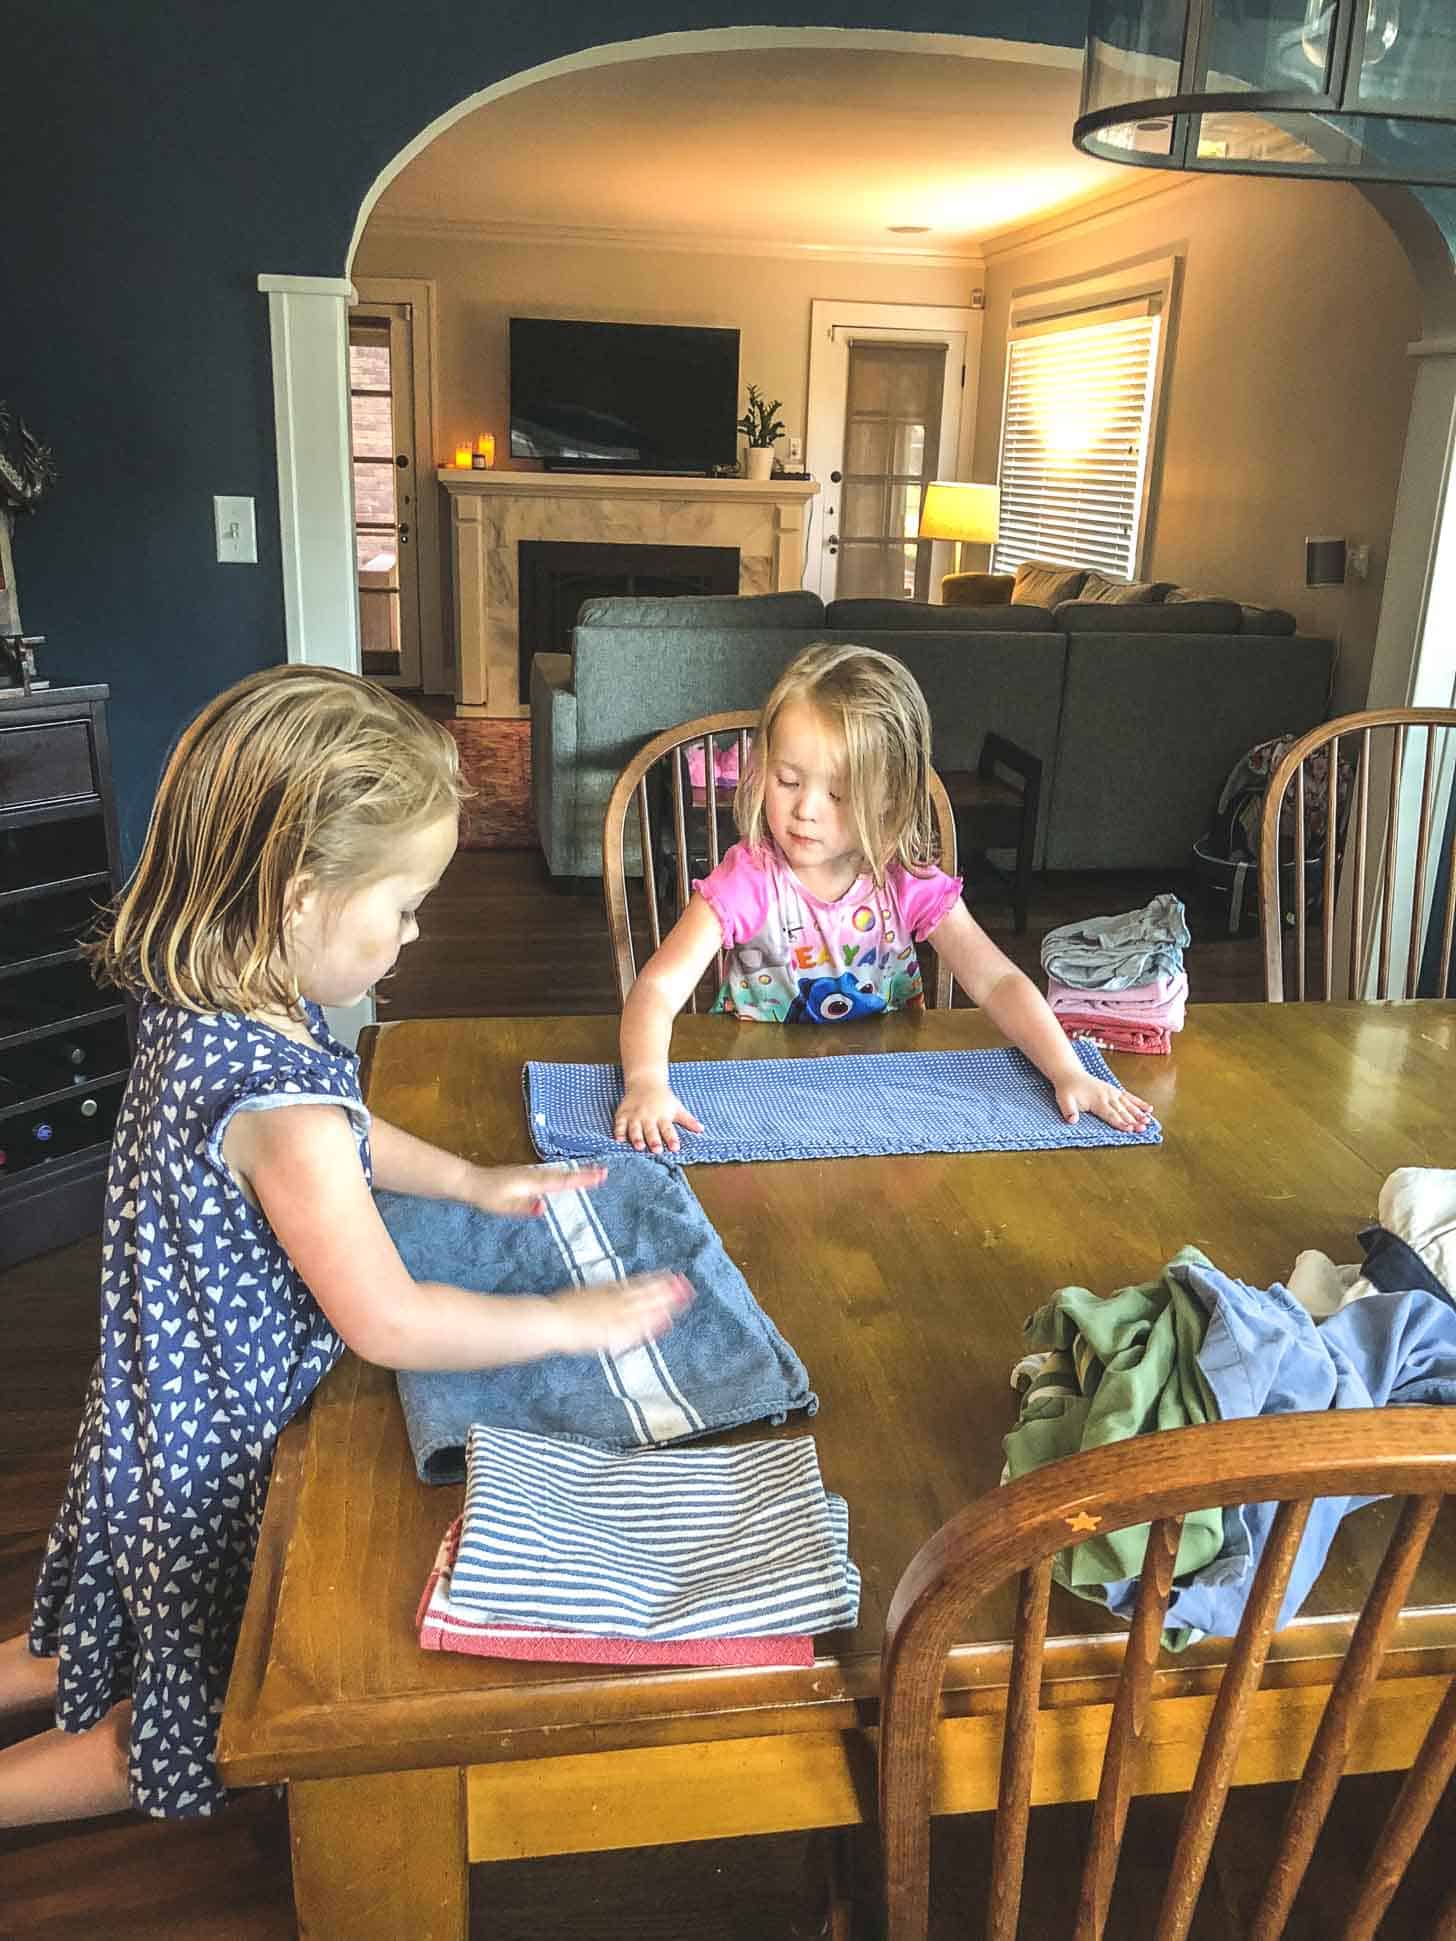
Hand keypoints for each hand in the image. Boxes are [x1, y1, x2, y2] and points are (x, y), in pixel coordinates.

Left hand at [465, 1162, 606, 1216]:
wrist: (471, 1181)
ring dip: (575, 1173)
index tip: (600, 1176)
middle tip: (605, 1172)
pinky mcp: (526, 1175)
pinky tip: (566, 1177)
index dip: (581, 1179)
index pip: (562, 1181)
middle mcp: (535, 1175)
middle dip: (584, 1174)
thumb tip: (544, 1208)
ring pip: (558, 1172)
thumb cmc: (487, 1196)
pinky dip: (563, 1174)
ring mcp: (531, 1173)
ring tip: (593, 1173)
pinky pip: (551, 1174)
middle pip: (564, 1174)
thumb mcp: (504, 1206)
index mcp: (533, 1182)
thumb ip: (524, 1207)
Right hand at [547, 1273, 692, 1355]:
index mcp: (607, 1290)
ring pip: (646, 1307)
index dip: (655, 1279)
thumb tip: (610, 1292)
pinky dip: (652, 1324)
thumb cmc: (561, 1309)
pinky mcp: (614, 1331)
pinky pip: (637, 1328)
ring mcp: (616, 1316)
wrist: (552, 1320)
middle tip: (687, 1284)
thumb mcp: (583, 1295)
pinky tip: (666, 1322)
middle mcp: (615, 1301)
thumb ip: (601, 1294)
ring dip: (665, 1303)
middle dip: (667, 1290)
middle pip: (646, 1293)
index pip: (636, 1283)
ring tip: (684, 1298)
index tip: (672, 1275)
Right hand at [612, 1082, 703, 1154]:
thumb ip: (688, 1120)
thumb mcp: (677, 1107)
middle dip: (654, 1140)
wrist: (645, 1081)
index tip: (675, 1148)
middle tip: (657, 1150)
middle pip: (651, 1130)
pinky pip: (620, 1124)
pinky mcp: (623, 1114)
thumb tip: (702, 1130)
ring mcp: (635, 1115)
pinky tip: (619, 1140)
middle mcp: (649, 1116)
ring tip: (639, 1147)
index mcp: (663, 1116)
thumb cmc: (663, 1098)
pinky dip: (619, 1132)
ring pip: (635, 1129)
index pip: (668, 1129)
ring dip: (637, 1138)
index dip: (672, 1139)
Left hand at [1055, 1073, 1152, 1131]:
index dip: (1120, 1122)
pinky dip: (1139, 1103)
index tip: (1129, 1129)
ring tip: (1149, 1121)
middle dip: (1134, 1120)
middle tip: (1143, 1128)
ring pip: (1128, 1104)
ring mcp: (1112, 1092)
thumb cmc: (1067, 1089)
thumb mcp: (1063, 1100)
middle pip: (1122, 1111)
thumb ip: (1069, 1111)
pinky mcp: (1114, 1090)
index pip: (1110, 1114)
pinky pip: (1129, 1097)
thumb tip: (1072, 1121)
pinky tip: (1149, 1109)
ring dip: (1139, 1113)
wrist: (1070, 1074)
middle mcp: (1107, 1096)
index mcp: (1096, 1101)